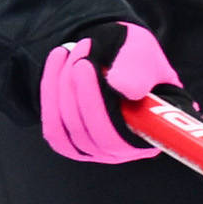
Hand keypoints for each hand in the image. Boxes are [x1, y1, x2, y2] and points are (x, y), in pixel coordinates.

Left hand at [39, 20, 178, 163]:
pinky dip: (50, 93)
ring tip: (70, 52)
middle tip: (76, 58)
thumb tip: (123, 89)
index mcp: (152, 133)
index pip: (120, 136)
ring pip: (68, 130)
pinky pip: (54, 129)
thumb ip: (138, 70)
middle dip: (76, 91)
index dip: (95, 105)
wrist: (116, 53)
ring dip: (62, 87)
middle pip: (91, 135)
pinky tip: (57, 62)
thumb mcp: (144, 52)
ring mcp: (96, 150)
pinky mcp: (72, 144)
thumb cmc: (137, 56)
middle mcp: (125, 149)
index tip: (85, 65)